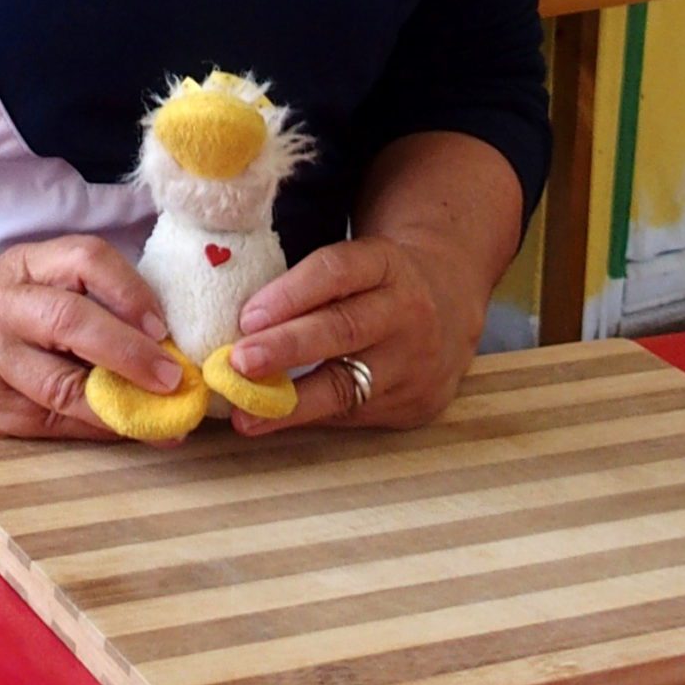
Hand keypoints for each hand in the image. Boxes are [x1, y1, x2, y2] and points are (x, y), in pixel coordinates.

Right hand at [0, 235, 182, 437]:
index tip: (162, 325)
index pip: (84, 258)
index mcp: (22, 267)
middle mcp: (1, 308)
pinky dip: (93, 430)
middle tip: (172, 377)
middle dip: (128, 351)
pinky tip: (125, 432)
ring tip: (163, 419)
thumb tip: (168, 343)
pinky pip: (48, 425)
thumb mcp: (26, 289)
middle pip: (69, 320)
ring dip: (119, 406)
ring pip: (59, 387)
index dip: (130, 290)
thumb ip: (85, 303)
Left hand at [221, 235, 474, 436]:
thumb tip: (233, 317)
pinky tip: (276, 421)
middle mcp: (407, 311)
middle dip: (287, 348)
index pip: (337, 272)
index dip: (291, 293)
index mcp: (387, 263)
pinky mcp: (417, 402)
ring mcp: (415, 361)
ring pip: (350, 385)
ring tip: (246, 412)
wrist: (451, 302)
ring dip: (292, 402)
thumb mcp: (359, 264)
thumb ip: (310, 284)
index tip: (247, 316)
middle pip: (343, 329)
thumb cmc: (378, 282)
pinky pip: (356, 413)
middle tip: (238, 362)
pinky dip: (312, 418)